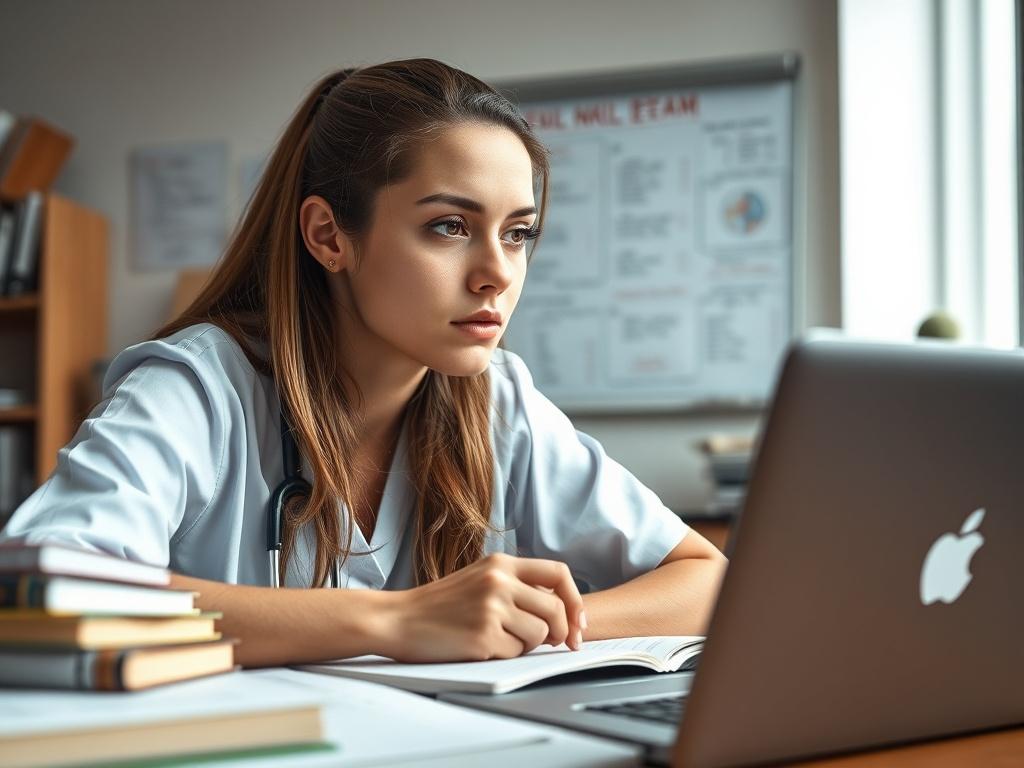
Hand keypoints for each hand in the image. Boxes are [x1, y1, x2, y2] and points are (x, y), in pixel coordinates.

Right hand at [379, 553, 585, 662]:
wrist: (397, 619)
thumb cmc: (437, 605)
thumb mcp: (478, 578)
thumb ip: (514, 586)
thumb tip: (558, 611)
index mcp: (500, 563)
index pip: (558, 573)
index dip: (575, 599)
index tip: (578, 622)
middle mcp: (499, 580)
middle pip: (556, 609)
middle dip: (561, 632)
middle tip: (555, 644)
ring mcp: (492, 607)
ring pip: (539, 634)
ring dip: (527, 645)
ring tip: (500, 640)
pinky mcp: (484, 635)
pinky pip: (516, 652)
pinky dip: (506, 655)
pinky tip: (482, 647)